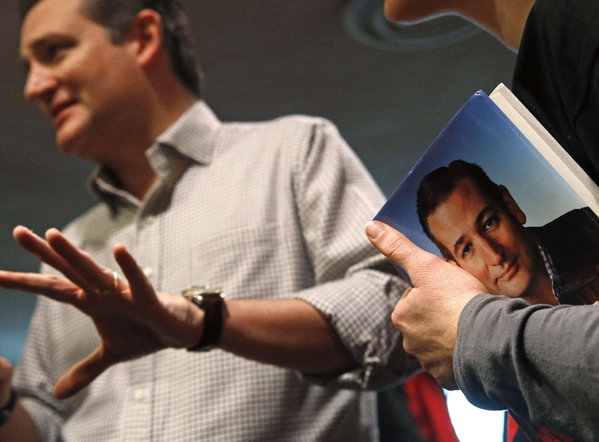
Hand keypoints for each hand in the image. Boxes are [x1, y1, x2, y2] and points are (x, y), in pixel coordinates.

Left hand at [0, 226, 204, 398]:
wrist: (181, 330)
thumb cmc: (146, 332)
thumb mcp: (111, 355)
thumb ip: (85, 369)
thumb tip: (58, 394)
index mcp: (92, 301)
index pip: (53, 289)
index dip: (25, 283)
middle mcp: (103, 292)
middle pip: (68, 271)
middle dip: (43, 253)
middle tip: (18, 232)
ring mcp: (124, 294)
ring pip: (94, 272)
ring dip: (73, 255)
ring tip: (52, 234)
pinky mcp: (148, 300)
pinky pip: (137, 283)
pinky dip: (129, 268)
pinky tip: (119, 251)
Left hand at [366, 221, 486, 387]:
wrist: (489, 338)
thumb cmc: (458, 299)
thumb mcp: (426, 265)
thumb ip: (397, 247)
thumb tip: (370, 227)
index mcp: (402, 316)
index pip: (415, 298)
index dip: (434, 290)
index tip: (451, 291)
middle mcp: (410, 343)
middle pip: (426, 322)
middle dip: (442, 315)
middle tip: (464, 308)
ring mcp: (430, 363)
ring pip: (440, 343)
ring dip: (452, 336)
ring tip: (472, 327)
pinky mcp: (450, 378)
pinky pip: (454, 364)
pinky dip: (462, 356)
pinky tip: (475, 346)